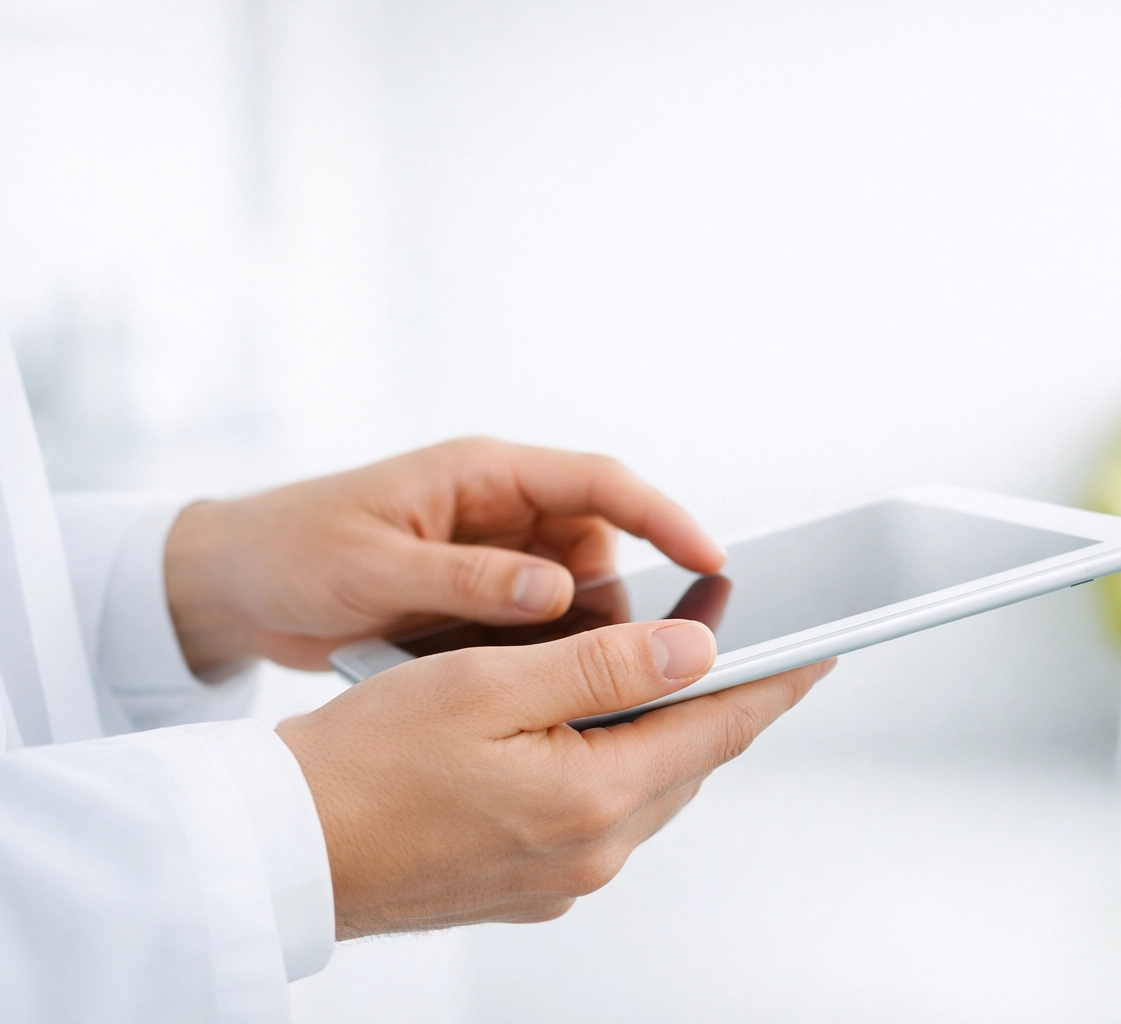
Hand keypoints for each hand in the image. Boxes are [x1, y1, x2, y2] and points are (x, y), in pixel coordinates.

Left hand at [164, 437, 725, 672]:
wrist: (230, 587)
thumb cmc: (292, 553)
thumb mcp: (374, 567)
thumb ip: (466, 580)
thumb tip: (558, 593)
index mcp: (484, 475)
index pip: (600, 484)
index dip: (664, 518)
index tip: (713, 559)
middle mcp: (501, 510)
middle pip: (602, 547)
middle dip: (625, 599)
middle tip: (643, 655)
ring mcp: (492, 557)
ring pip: (576, 595)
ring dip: (581, 636)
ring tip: (577, 682)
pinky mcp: (477, 601)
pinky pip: (538, 627)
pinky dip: (543, 656)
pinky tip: (534, 690)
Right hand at [276, 618, 833, 936]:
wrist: (284, 849)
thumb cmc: (366, 761)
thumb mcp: (490, 685)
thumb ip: (604, 666)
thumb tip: (697, 651)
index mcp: (594, 800)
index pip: (718, 729)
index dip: (774, 682)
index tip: (820, 650)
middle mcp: (593, 854)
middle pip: (689, 761)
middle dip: (722, 702)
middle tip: (749, 649)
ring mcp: (563, 879)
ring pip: (648, 789)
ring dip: (665, 733)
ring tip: (672, 677)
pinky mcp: (531, 887)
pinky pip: (605, 817)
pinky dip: (616, 766)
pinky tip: (593, 729)